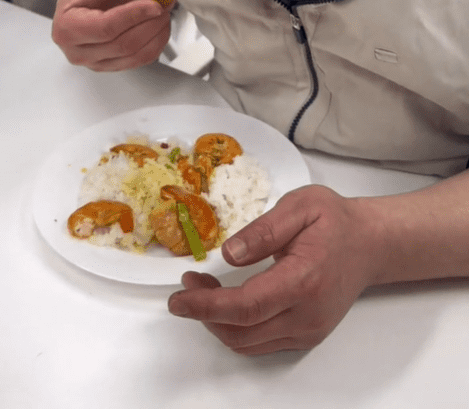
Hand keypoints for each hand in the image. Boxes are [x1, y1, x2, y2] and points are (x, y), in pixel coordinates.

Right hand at [52, 0, 173, 70]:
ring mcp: (95, 62)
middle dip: (150, 24)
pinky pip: (141, 60)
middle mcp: (77, 50)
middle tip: (165, 4)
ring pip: (135, 56)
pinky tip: (160, 25)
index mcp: (67, 26)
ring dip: (157, 34)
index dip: (135, 16)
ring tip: (164, 12)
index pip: (106, 28)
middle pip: (123, 45)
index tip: (155, 4)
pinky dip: (157, 43)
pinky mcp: (112, 65)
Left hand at [168, 185, 383, 354]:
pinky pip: (261, 343)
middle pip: (241, 333)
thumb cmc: (335, 221)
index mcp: (304, 280)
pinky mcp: (306, 335)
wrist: (369, 244)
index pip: (246, 306)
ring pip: (248, 343)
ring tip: (203, 290)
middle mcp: (307, 315)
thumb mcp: (300, 206)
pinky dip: (236, 327)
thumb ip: (264, 230)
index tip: (179, 297)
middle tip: (188, 285)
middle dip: (204, 313)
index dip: (206, 306)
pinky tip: (227, 302)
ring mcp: (308, 330)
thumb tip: (229, 254)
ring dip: (217, 322)